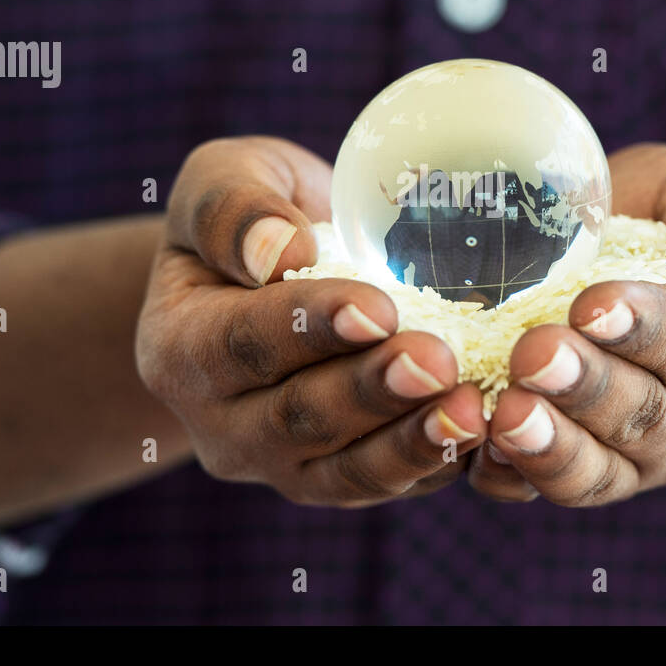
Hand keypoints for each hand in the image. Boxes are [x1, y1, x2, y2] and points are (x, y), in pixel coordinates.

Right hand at [135, 136, 485, 506]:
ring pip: (344, 471)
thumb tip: (278, 248)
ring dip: (411, 444)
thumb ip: (232, 208)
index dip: (310, 327)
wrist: (273, 277)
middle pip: (297, 418)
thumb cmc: (253, 217)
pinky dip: (435, 464)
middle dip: (372, 391)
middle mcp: (219, 422)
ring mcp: (277, 464)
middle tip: (438, 361)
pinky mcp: (333, 479)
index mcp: (178, 347)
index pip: (243, 343)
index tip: (378, 308)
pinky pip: (385, 486)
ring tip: (473, 411)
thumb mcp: (223, 179)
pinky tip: (486, 432)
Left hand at [468, 142, 665, 504]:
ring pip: (597, 472)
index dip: (644, 329)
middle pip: (644, 419)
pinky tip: (475, 446)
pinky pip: (543, 490)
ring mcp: (638, 462)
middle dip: (585, 387)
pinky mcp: (580, 474)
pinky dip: (510, 475)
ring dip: (549, 446)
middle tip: (533, 353)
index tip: (592, 304)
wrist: (638, 268)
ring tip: (505, 414)